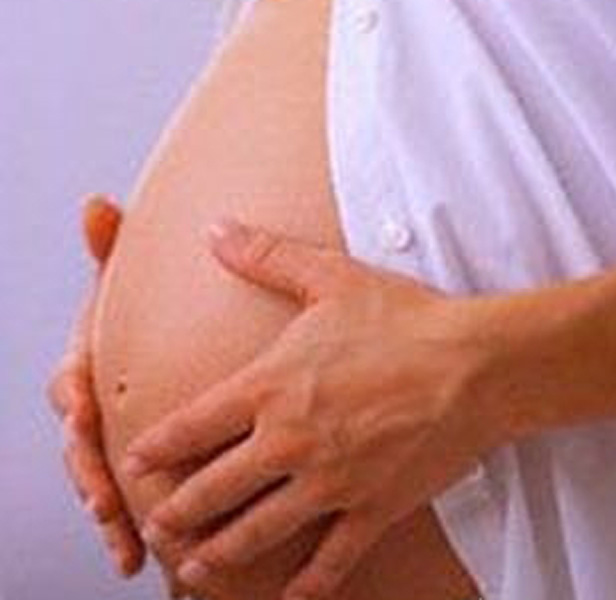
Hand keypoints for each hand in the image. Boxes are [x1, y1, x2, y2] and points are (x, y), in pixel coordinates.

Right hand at [47, 195, 147, 576]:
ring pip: (102, 481)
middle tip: (104, 496)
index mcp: (91, 364)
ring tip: (122, 541)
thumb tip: (97, 203)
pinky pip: (128, 502)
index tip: (82, 412)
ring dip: (108, 512)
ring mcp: (115, 440)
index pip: (71, 381)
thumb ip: (114, 252)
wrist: (185, 354)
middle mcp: (97, 407)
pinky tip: (137, 559)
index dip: (72, 396)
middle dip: (88, 472)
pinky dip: (127, 531)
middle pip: (81, 445)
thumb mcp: (134, 285)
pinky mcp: (140, 468)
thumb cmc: (153, 316)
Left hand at [124, 220, 504, 599]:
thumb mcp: (330, 276)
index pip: (193, 426)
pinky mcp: (373, 507)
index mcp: (271, 388)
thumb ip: (266, 256)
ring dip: (219, 553)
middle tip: (156, 526)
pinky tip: (290, 599)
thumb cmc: (405, 320)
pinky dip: (308, 585)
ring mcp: (330, 482)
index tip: (137, 464)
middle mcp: (289, 442)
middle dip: (177, 512)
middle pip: (213, 489)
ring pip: (257, 531)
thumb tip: (215, 229)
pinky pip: (332, 558)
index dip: (158, 448)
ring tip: (195, 568)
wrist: (475, 365)